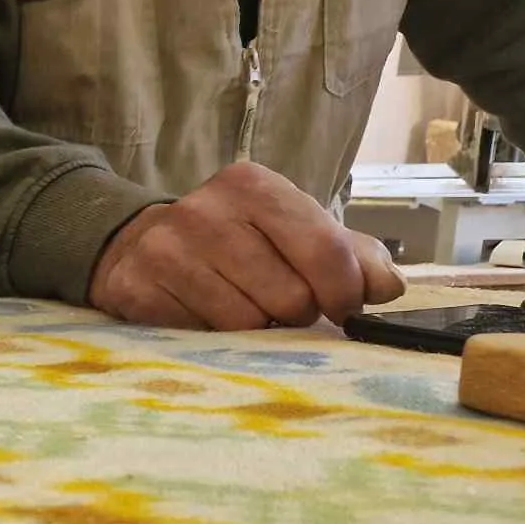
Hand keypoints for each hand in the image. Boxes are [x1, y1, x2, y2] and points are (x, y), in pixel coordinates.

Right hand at [88, 162, 404, 329]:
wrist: (138, 246)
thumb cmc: (233, 242)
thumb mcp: (291, 231)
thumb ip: (350, 255)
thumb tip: (388, 288)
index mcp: (252, 185)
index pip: (325, 249)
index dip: (345, 293)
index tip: (344, 310)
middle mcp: (205, 211)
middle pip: (290, 297)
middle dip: (295, 314)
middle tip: (279, 306)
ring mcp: (165, 250)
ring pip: (246, 324)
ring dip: (254, 331)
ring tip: (239, 310)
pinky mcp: (136, 289)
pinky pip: (201, 338)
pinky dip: (211, 338)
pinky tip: (202, 315)